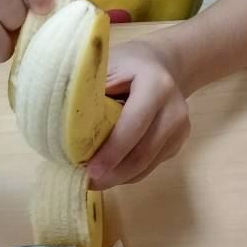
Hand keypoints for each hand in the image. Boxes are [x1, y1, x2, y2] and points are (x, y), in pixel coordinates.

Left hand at [86, 39, 189, 189]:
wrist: (162, 63)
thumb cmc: (127, 64)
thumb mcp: (108, 65)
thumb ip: (92, 92)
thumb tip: (66, 127)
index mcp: (156, 85)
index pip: (133, 125)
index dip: (112, 151)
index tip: (89, 171)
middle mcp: (174, 109)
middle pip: (143, 153)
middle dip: (113, 173)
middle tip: (87, 183)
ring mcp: (180, 128)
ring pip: (147, 165)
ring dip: (119, 177)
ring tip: (94, 181)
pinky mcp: (178, 142)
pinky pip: (150, 165)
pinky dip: (128, 172)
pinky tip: (110, 170)